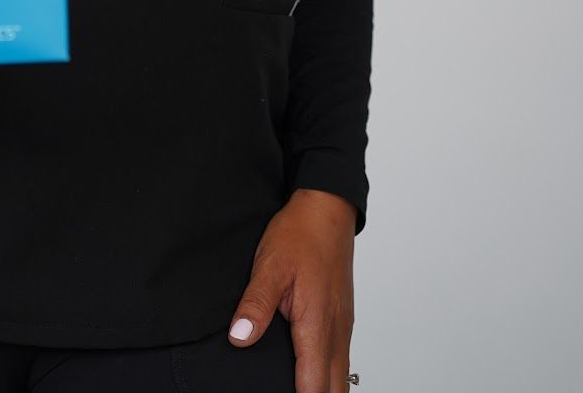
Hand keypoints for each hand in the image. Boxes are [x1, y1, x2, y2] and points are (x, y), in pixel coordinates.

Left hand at [227, 188, 356, 392]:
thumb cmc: (300, 234)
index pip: (314, 386)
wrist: (327, 208)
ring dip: (323, 389)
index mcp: (317, 325)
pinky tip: (310, 373)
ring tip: (297, 389)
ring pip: (340, 376)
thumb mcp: (270, 265)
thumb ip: (256, 304)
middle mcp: (336, 331)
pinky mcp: (342, 318)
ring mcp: (342, 326)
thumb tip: (240, 338)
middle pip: (333, 390)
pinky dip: (328, 374)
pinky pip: (339, 359)